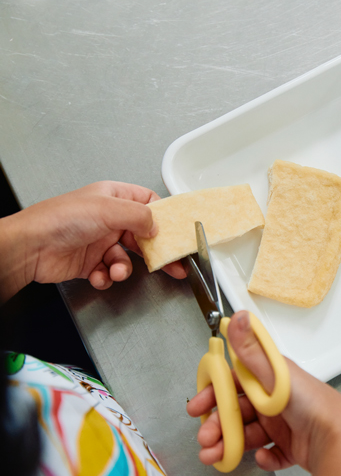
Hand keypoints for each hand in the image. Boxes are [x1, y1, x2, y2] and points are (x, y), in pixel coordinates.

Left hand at [0, 181, 185, 301]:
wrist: (30, 247)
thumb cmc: (60, 219)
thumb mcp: (108, 209)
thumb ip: (140, 216)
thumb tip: (157, 226)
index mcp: (113, 198)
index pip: (148, 203)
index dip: (163, 217)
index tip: (175, 232)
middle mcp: (108, 219)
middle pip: (143, 236)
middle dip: (155, 252)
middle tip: (173, 265)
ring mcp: (100, 241)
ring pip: (127, 258)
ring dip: (124, 268)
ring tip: (116, 270)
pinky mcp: (91, 262)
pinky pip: (110, 273)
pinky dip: (107, 277)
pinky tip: (99, 275)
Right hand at [186, 311, 340, 475]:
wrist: (335, 436)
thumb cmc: (310, 402)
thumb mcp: (274, 373)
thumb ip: (251, 350)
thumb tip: (239, 318)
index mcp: (271, 378)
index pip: (235, 383)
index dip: (214, 394)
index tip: (198, 405)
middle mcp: (275, 399)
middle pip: (238, 411)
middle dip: (217, 425)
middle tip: (205, 437)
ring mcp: (284, 422)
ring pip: (248, 434)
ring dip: (230, 444)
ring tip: (217, 455)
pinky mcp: (292, 444)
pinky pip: (270, 452)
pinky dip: (263, 457)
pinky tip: (261, 456)